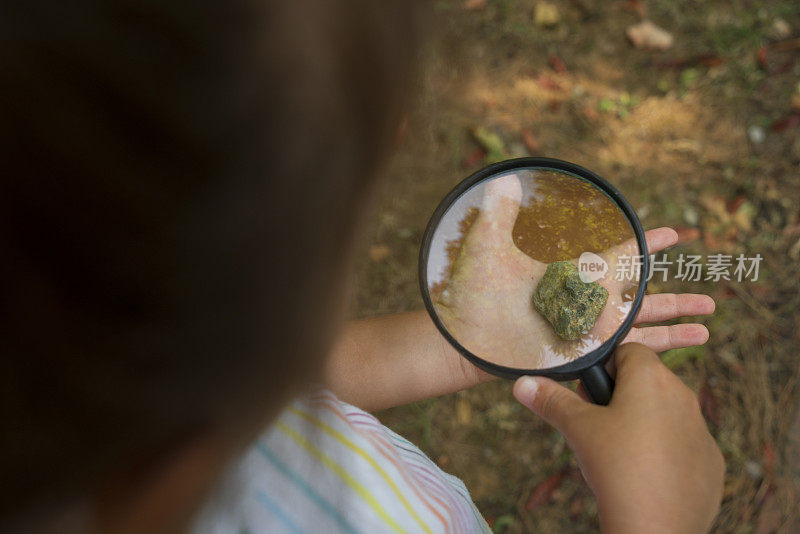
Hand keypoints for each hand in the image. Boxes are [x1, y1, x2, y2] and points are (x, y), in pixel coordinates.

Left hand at [434, 174, 712, 368]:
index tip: (673, 234)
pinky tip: (681, 348)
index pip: (616, 255)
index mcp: (567, 275)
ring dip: (673, 325)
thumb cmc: (471, 296)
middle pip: (638, 296)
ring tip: (708, 325)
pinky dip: (653, 352)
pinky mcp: (580, 355)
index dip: (645, 244)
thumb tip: (501, 179)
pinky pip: (623, 354)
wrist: (460, 341)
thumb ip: (499, 216)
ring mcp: (582, 331)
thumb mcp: (488, 250)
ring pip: (638, 327)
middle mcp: (581, 303)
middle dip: (673, 296)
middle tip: (709, 292)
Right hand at [513, 343, 724, 532]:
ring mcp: (702, 430)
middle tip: (598, 424)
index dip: (604, 368)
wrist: (656, 527)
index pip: (627, 350)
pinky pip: (683, 443)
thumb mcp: (578, 429)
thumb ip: (552, 400)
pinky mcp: (711, 460)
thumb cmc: (615, 467)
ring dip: (644, 422)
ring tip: (619, 452)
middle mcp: (684, 396)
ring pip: (666, 412)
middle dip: (622, 395)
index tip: (589, 396)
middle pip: (647, 380)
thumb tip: (522, 383)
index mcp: (652, 377)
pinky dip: (664, 451)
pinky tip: (645, 472)